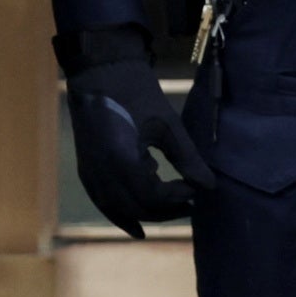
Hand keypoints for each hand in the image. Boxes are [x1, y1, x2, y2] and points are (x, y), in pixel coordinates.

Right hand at [58, 27, 204, 233]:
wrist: (98, 70)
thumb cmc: (135, 90)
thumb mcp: (166, 123)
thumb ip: (187, 158)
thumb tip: (209, 186)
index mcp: (121, 159)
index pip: (153, 196)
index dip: (178, 197)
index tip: (196, 187)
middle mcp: (101, 172)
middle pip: (137, 208)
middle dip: (166, 210)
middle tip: (191, 202)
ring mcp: (90, 172)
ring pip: (119, 209)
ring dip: (146, 213)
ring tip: (172, 208)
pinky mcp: (86, 169)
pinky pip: (103, 203)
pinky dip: (120, 215)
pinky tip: (137, 227)